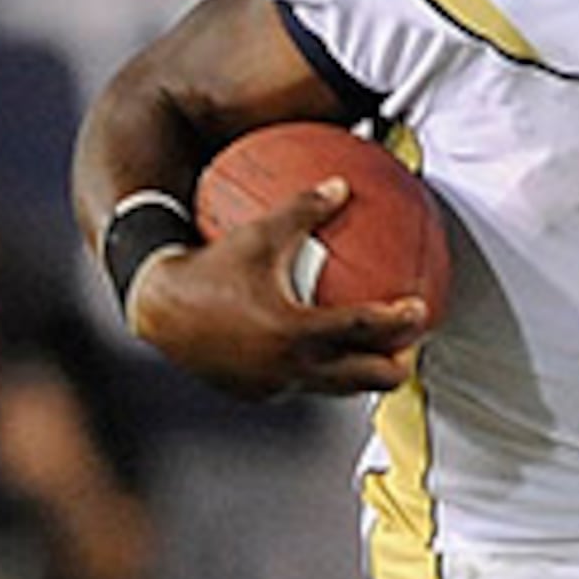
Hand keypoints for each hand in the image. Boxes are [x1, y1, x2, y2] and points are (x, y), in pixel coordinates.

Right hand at [128, 184, 428, 400]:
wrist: (157, 309)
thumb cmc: (207, 267)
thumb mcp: (257, 233)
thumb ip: (304, 209)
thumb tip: (342, 185)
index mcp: (294, 331)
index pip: (363, 331)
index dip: (399, 323)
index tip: (421, 310)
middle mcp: (289, 368)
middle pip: (364, 379)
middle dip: (395, 366)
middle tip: (411, 345)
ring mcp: (275, 387)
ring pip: (337, 389)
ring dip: (362, 374)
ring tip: (381, 355)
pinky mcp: (260, 393)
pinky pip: (303, 386)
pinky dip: (323, 373)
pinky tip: (327, 355)